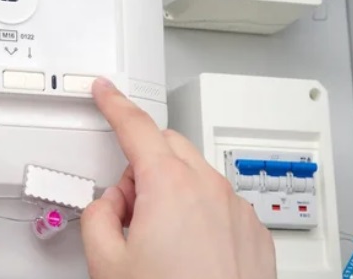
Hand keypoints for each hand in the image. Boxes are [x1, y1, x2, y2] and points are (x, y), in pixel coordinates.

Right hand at [82, 78, 275, 278]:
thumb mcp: (106, 262)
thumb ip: (98, 215)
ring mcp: (237, 210)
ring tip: (159, 243)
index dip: (114, 103)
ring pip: (195, 174)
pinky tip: (189, 254)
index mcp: (170, 186)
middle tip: (126, 209)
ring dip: (172, 189)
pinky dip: (200, 211)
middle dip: (142, 163)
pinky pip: (220, 201)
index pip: (135, 126)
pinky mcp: (253, 233)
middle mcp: (210, 189)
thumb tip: (111, 203)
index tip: (106, 91)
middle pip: (167, 147)